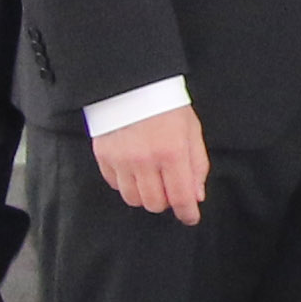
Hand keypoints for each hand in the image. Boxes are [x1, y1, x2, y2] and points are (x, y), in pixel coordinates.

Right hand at [94, 105, 210, 224]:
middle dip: (167, 202)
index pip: (180, 196)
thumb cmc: (167, 106)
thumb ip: (197, 164)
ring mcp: (121, 160)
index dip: (188, 212)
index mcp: (172, 152)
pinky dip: (127, 184)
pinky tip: (135, 170)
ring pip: (133, 199)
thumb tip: (197, 195)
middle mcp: (145, 160)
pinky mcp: (103, 157)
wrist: (133, 84)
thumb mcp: (192, 131)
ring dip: (146, 195)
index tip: (191, 217)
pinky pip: (115, 185)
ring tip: (152, 179)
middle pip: (155, 203)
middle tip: (171, 189)